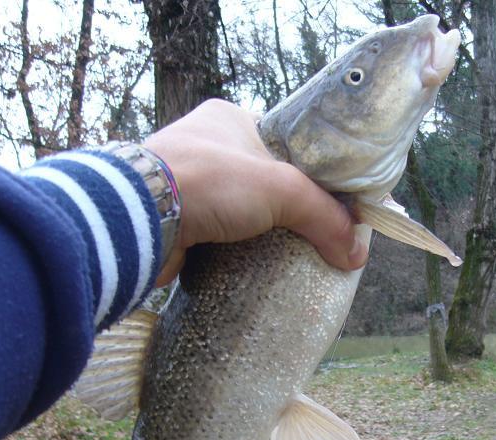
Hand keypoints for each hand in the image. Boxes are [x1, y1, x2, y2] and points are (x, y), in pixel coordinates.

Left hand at [143, 99, 368, 285]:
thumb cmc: (209, 182)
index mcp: (230, 118)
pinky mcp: (178, 218)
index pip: (287, 146)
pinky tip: (258, 265)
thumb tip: (356, 253)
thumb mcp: (282, 190)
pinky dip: (239, 249)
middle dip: (289, 209)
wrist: (139, 218)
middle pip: (267, 181)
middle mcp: (207, 145)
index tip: (334, 204)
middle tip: (316, 234)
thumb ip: (325, 217)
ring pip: (242, 210)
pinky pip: (221, 234)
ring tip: (292, 254)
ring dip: (263, 232)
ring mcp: (189, 182)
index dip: (313, 174)